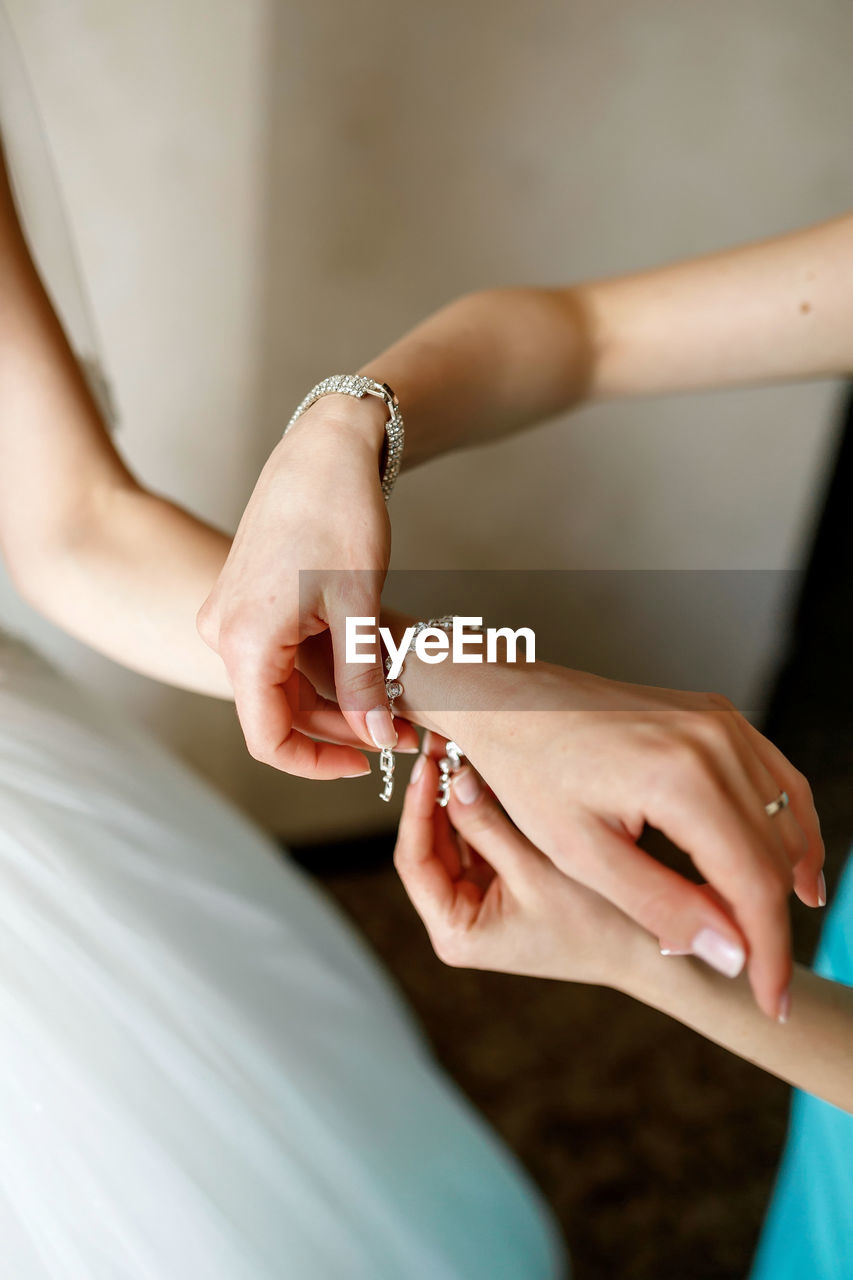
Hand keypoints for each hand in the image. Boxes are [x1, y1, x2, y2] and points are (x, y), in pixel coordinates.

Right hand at [197, 396, 399, 777]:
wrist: (325, 447)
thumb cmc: (340, 512)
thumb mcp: (360, 607)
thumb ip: (362, 681)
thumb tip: (375, 739)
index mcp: (243, 640)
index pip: (267, 738)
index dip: (317, 764)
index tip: (368, 761)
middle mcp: (223, 632)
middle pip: (276, 714)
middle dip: (339, 729)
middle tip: (400, 731)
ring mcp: (230, 616)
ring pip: (280, 686)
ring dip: (334, 701)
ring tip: (393, 701)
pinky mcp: (244, 602)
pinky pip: (278, 656)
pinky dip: (321, 670)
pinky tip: (366, 668)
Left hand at [394, 747, 637, 986]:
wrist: (646, 951)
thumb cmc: (598, 923)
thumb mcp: (537, 867)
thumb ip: (488, 824)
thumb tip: (454, 778)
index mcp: (455, 932)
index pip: (414, 861)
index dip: (415, 810)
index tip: (426, 768)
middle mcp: (458, 924)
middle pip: (429, 849)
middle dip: (435, 800)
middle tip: (439, 750)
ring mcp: (478, 907)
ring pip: (453, 842)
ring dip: (457, 802)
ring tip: (457, 754)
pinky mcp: (499, 892)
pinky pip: (479, 845)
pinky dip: (481, 814)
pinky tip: (485, 777)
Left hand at [428, 663, 823, 1019]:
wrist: (507, 699)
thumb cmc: (528, 770)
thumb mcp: (581, 853)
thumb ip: (662, 904)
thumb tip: (732, 955)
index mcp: (682, 779)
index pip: (754, 883)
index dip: (768, 952)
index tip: (768, 1003)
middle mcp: (714, 742)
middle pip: (776, 852)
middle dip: (773, 922)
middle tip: (762, 980)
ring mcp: (719, 722)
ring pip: (784, 816)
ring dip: (783, 876)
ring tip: (769, 936)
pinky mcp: (716, 715)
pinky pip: (774, 778)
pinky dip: (781, 826)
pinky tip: (779, 865)